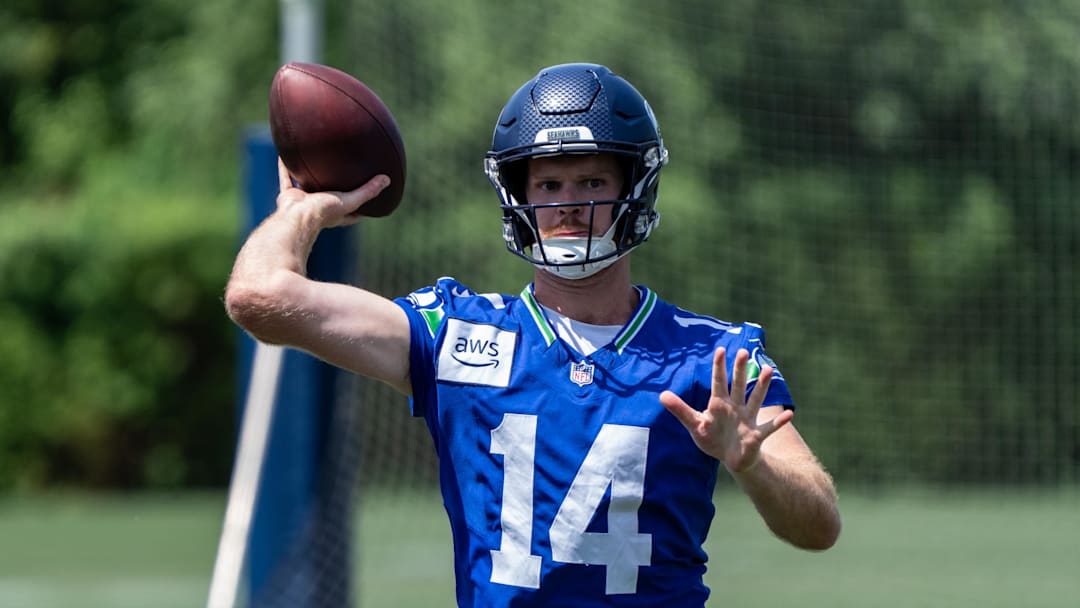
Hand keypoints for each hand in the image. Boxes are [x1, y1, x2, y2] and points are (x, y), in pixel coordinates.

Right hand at [276, 158, 389, 227]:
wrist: (296, 217)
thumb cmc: (323, 213)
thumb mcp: (350, 201)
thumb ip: (368, 191)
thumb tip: (387, 180)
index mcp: (336, 213)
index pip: (353, 209)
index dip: (362, 203)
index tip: (370, 193)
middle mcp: (320, 207)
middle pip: (330, 195)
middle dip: (335, 187)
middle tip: (342, 173)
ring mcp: (304, 201)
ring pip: (307, 185)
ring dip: (309, 175)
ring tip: (314, 160)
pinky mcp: (289, 195)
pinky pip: (287, 177)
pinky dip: (286, 167)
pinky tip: (287, 153)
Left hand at [660, 347, 793, 471]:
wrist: (730, 457)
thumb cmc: (712, 438)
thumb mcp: (694, 424)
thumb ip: (680, 410)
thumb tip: (662, 395)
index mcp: (719, 405)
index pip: (718, 383)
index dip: (719, 368)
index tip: (720, 350)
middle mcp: (735, 408)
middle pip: (738, 386)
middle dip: (740, 370)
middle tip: (743, 351)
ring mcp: (747, 420)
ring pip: (756, 400)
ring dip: (762, 386)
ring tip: (768, 370)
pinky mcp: (756, 436)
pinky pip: (769, 428)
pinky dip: (779, 423)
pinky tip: (790, 414)